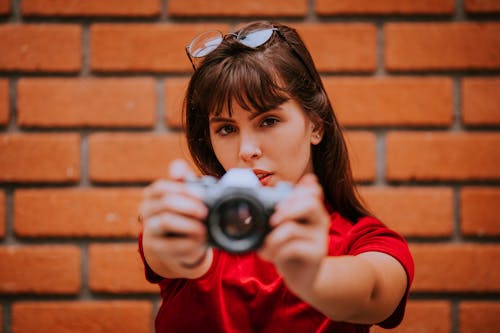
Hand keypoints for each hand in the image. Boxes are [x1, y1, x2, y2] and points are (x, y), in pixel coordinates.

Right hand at [139, 160, 208, 276]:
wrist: (182, 243)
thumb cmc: (186, 213)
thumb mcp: (187, 195)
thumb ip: (183, 178)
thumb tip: (176, 170)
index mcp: (152, 194)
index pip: (161, 187)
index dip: (183, 190)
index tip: (202, 196)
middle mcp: (146, 210)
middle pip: (165, 203)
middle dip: (189, 207)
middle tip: (205, 212)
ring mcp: (149, 229)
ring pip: (166, 221)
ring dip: (190, 224)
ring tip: (204, 228)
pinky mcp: (155, 248)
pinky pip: (172, 244)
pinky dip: (189, 242)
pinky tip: (200, 240)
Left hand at [258, 174, 329, 294]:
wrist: (302, 278)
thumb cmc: (289, 249)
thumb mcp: (283, 228)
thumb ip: (282, 211)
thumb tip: (274, 189)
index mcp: (313, 210)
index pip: (313, 191)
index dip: (297, 192)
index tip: (278, 204)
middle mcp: (321, 221)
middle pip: (310, 203)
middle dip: (286, 210)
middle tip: (271, 222)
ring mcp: (320, 237)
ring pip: (292, 228)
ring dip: (272, 239)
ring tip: (265, 247)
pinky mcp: (317, 254)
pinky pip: (292, 248)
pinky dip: (276, 252)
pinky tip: (270, 257)